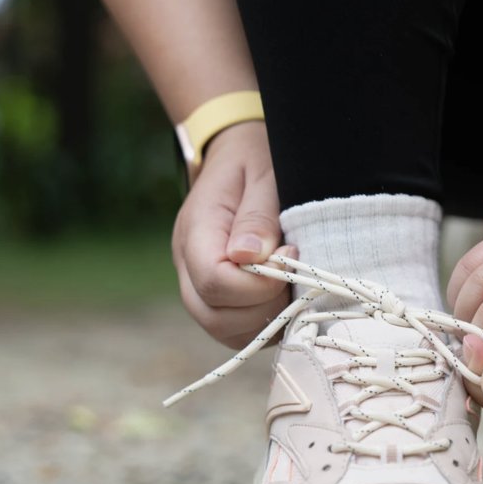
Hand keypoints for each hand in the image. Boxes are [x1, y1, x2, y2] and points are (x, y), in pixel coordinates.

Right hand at [171, 120, 294, 347]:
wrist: (240, 153)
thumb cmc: (256, 159)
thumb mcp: (264, 174)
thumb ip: (258, 216)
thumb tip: (250, 257)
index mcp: (196, 231)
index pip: (214, 282)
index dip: (259, 282)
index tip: (291, 257)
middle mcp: (188, 265)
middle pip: (214, 316)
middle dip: (264, 306)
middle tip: (294, 276)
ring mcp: (200, 286)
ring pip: (225, 330)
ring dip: (266, 320)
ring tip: (292, 286)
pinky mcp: (219, 298)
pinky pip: (238, 330)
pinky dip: (265, 324)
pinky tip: (287, 297)